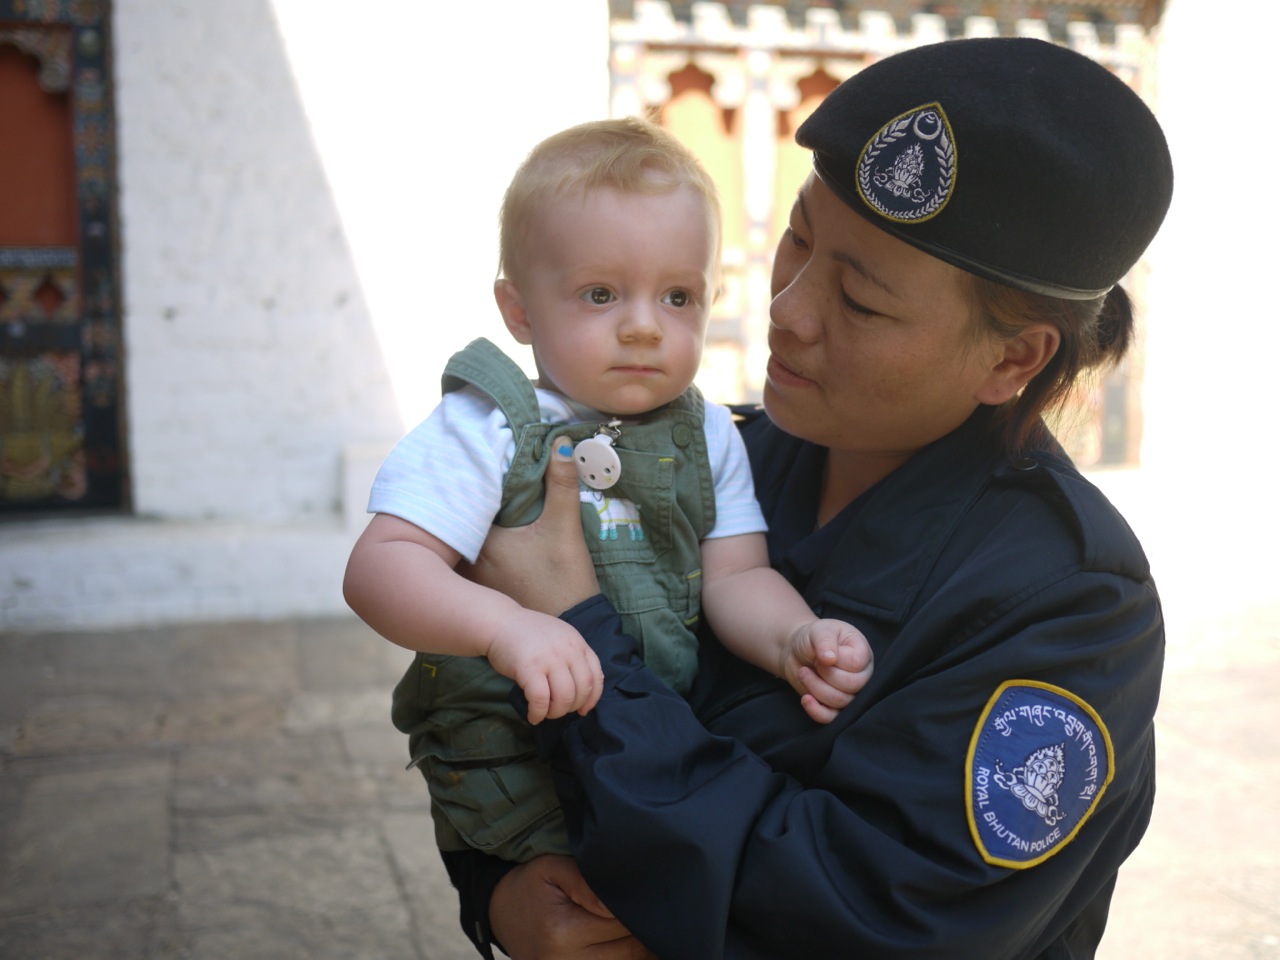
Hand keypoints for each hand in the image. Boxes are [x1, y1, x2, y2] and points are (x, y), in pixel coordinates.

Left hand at [462, 436, 599, 615]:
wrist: (570, 627)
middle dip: (467, 503)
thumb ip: (561, 484)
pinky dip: (474, 547)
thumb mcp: (565, 528)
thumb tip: (560, 442)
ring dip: (469, 526)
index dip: (471, 484)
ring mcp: (472, 580)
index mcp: (484, 541)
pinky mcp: (482, 592)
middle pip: (460, 523)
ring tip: (481, 504)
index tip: (477, 465)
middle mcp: (469, 561)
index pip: (465, 504)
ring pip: (463, 542)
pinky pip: (469, 561)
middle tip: (476, 478)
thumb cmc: (564, 579)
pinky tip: (490, 537)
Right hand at [486, 608, 603, 723]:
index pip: (595, 676)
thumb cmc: (528, 635)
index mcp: (577, 643)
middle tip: (557, 710)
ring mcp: (549, 657)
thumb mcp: (559, 638)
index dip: (592, 699)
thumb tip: (582, 694)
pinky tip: (533, 716)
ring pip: (564, 697)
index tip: (582, 710)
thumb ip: (572, 658)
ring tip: (545, 713)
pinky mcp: (529, 667)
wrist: (499, 622)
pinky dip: (538, 713)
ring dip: (556, 712)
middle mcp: (568, 649)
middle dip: (571, 707)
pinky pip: (540, 699)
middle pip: (582, 689)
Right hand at [490, 855, 654, 959]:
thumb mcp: (552, 868)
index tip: (633, 889)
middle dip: (637, 925)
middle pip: (628, 949)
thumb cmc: (530, 886)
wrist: (500, 913)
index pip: (619, 922)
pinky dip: (619, 953)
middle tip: (634, 903)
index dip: (632, 905)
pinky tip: (617, 937)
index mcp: (562, 932)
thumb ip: (587, 881)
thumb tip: (616, 901)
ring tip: (625, 919)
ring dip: (633, 943)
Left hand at [784, 619, 873, 723]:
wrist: (796, 651)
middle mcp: (862, 675)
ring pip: (840, 701)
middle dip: (824, 675)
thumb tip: (830, 659)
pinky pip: (831, 718)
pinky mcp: (835, 706)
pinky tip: (805, 698)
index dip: (835, 661)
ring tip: (804, 673)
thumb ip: (825, 641)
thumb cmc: (813, 638)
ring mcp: (850, 693)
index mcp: (863, 654)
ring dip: (816, 687)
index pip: (856, 664)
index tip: (822, 653)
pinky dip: (816, 710)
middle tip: (812, 663)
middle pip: (851, 686)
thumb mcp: (819, 630)